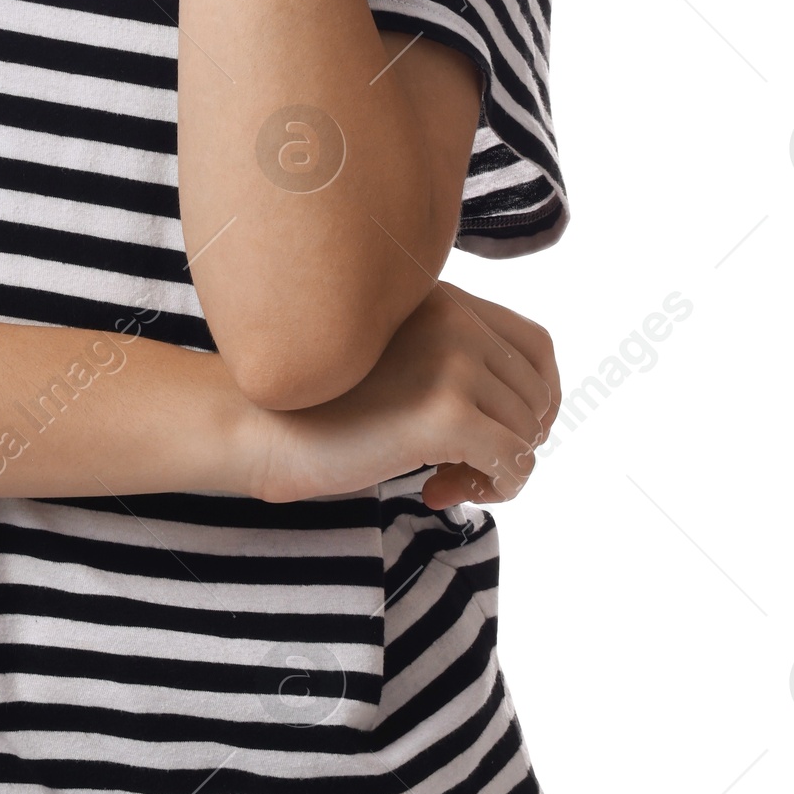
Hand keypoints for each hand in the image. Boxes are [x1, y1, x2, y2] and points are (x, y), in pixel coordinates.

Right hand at [241, 281, 560, 509]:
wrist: (256, 425)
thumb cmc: (317, 406)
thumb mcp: (394, 361)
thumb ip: (451, 364)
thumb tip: (530, 421)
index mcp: (442, 299)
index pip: (537, 346)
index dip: (536, 400)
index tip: (498, 436)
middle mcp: (454, 320)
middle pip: (538, 395)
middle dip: (510, 442)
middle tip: (457, 472)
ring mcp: (452, 363)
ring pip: (528, 433)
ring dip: (497, 471)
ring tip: (443, 483)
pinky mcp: (446, 414)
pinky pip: (514, 463)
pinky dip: (495, 490)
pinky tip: (439, 493)